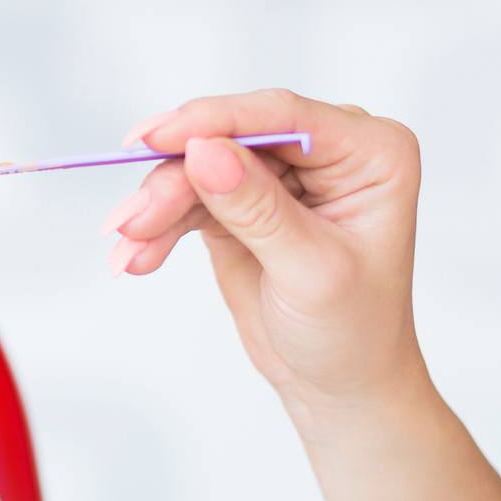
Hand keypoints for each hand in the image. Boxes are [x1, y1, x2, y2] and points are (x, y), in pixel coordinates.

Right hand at [107, 91, 423, 414]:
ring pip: (199, 165)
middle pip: (231, 137)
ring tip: (130, 250)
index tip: (156, 138)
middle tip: (132, 221)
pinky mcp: (240, 198)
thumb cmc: (353, 330)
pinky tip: (137, 256)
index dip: (216, 120)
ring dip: (158, 206)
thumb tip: (203, 152)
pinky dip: (158, 225)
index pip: (284, 116)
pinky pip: (187, 195)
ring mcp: (279, 173)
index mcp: (370, 152)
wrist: (339, 385)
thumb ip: (258, 210)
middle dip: (175, 177)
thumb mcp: (312, 273)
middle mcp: (326, 150)